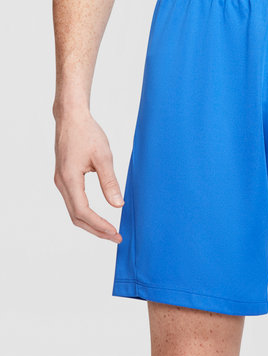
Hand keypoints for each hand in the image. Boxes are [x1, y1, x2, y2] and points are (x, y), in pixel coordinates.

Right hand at [54, 109, 123, 242]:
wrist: (72, 118)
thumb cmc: (87, 133)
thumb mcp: (103, 157)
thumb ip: (110, 182)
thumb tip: (118, 205)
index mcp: (69, 179)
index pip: (83, 211)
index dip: (99, 225)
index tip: (115, 232)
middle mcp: (62, 183)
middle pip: (76, 217)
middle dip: (96, 230)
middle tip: (116, 238)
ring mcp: (62, 181)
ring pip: (74, 211)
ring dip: (91, 224)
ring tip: (110, 232)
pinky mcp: (65, 178)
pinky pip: (74, 203)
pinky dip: (86, 214)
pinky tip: (99, 217)